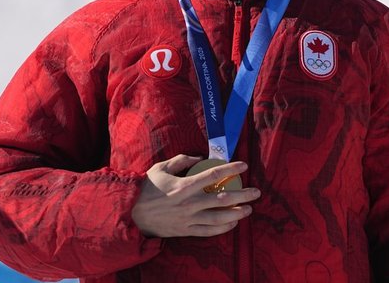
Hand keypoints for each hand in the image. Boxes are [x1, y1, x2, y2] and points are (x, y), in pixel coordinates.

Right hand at [131, 154, 260, 237]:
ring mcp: (189, 219)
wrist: (131, 213)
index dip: (231, 168)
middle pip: (223, 199)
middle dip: (243, 195)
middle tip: (256, 192)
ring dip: (237, 213)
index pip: (213, 175)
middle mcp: (190, 203)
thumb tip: (199, 158)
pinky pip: (209, 231)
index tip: (244, 165)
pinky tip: (233, 223)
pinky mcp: (186, 230)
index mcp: (184, 185)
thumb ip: (181, 161)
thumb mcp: (161, 168)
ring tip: (249, 209)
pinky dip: (223, 228)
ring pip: (219, 218)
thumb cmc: (146, 188)